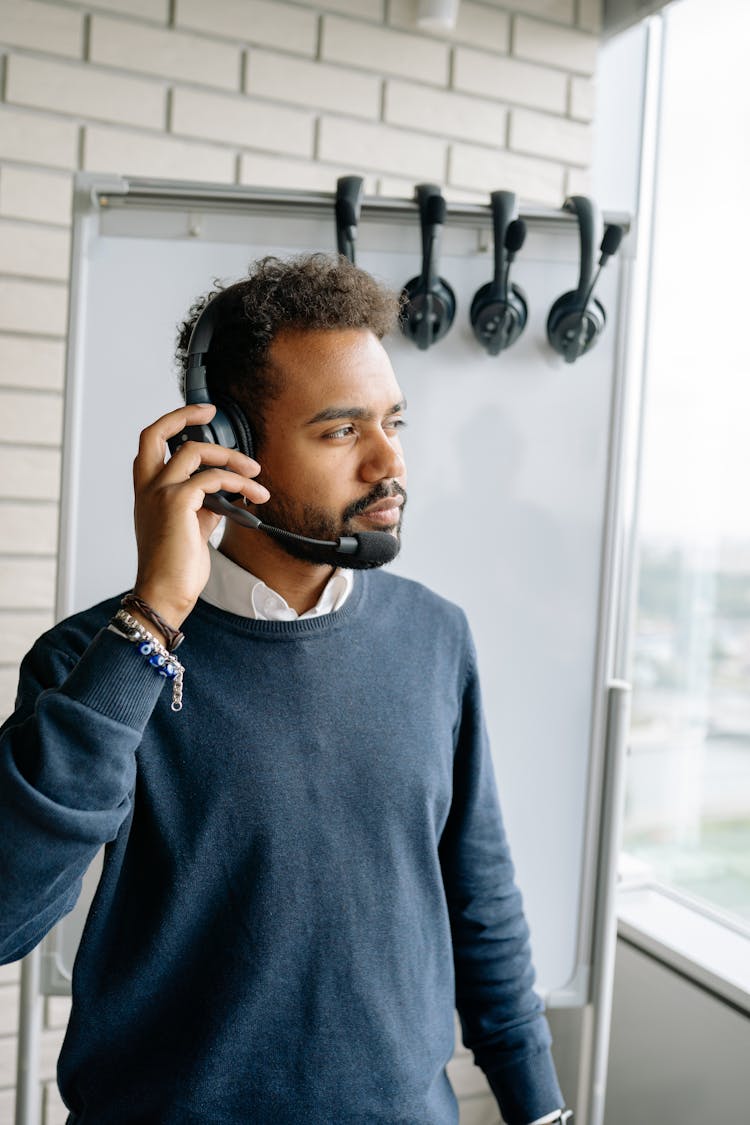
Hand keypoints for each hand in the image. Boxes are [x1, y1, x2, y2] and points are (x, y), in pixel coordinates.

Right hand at [131, 404, 268, 628]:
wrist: (166, 593)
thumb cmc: (177, 567)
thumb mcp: (192, 527)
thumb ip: (203, 504)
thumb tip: (226, 490)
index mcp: (147, 492)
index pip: (150, 444)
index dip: (173, 423)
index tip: (200, 415)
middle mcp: (148, 488)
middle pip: (156, 433)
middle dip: (184, 415)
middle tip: (212, 412)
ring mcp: (160, 493)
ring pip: (194, 451)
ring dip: (231, 457)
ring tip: (255, 473)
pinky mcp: (178, 502)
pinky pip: (212, 478)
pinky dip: (235, 481)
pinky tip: (252, 495)